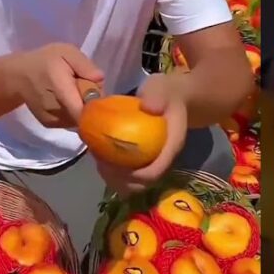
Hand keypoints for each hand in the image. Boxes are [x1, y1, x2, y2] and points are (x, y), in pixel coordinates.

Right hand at [10, 43, 103, 128]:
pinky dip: (73, 112)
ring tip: (73, 92)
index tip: (97, 93)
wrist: (19, 75)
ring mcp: (51, 120)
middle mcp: (55, 109)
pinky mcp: (49, 124)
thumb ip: (84, 65)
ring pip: (78, 119)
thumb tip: (100, 80)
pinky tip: (66, 100)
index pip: (83, 110)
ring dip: (81, 107)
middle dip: (90, 102)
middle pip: (84, 114)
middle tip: (83, 86)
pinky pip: (70, 121)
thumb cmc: (45, 60)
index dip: (96, 106)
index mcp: (60, 88)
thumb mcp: (66, 51)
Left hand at [94, 73, 188, 194]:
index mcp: (171, 147)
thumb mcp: (161, 89)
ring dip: (115, 180)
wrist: (174, 97)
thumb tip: (148, 107)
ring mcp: (155, 162)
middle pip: (143, 185)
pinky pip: (130, 176)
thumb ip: (157, 96)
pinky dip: (114, 173)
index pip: (154, 172)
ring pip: (135, 185)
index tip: (110, 163)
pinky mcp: (146, 161)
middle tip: (100, 165)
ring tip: (99, 163)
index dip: (132, 175)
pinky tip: (102, 160)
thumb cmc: (166, 93)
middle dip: (120, 181)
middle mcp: (164, 160)